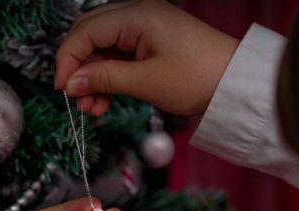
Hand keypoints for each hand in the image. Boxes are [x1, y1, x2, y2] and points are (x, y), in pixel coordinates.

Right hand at [54, 0, 238, 115]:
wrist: (235, 82)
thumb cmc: (197, 78)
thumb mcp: (146, 82)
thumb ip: (104, 79)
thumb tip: (71, 83)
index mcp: (136, 14)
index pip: (85, 31)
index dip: (68, 60)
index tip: (62, 90)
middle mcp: (138, 13)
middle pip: (90, 34)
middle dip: (79, 68)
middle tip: (77, 100)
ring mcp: (145, 26)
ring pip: (103, 47)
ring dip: (93, 76)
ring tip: (93, 108)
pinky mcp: (151, 41)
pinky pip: (119, 54)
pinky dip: (109, 76)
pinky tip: (106, 101)